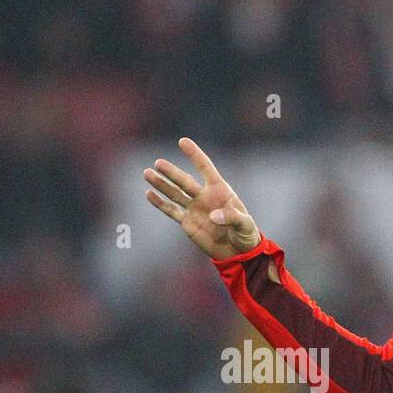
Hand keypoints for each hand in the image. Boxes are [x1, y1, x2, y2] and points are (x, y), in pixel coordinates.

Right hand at [144, 137, 260, 259]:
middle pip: (185, 181)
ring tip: (147, 173)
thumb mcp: (244, 225)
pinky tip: (149, 194)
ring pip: (174, 193)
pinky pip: (171, 211)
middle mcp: (204, 196)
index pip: (205, 168)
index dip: (194, 155)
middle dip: (172, 173)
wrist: (237, 251)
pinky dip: (160, 203)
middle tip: (158, 163)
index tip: (182, 141)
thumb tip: (212, 216)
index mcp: (220, 190)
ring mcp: (194, 209)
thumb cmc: (245, 234)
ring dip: (161, 184)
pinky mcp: (187, 223)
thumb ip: (231, 217)